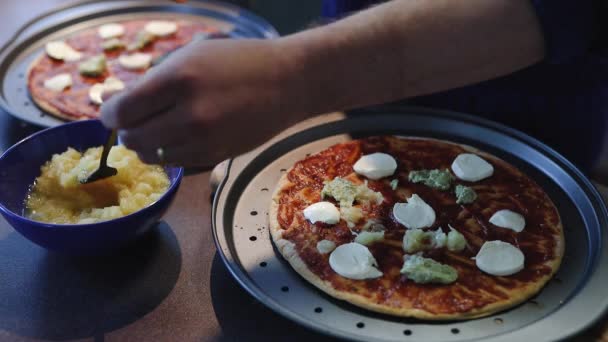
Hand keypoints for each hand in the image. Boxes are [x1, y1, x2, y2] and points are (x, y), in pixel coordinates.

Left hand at [100, 38, 297, 167]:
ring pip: (152, 156)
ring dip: (148, 144)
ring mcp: (204, 141)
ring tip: (162, 126)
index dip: (108, 115)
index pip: (120, 113)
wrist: (286, 83)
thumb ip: (149, 81)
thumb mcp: (190, 56)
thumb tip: (110, 102)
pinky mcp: (216, 158)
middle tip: (136, 120)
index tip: (112, 112)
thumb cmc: (237, 62)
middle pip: (132, 139)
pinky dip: (170, 153)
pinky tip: (182, 136)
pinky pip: (177, 164)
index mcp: (178, 80)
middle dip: (126, 130)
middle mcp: (189, 115)